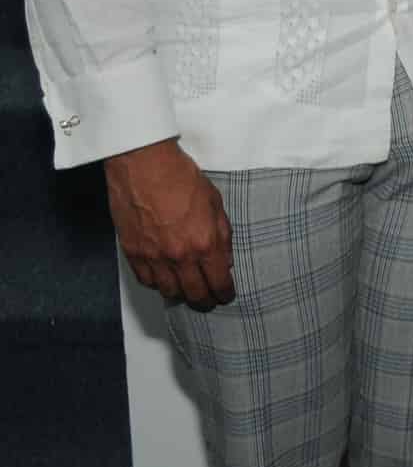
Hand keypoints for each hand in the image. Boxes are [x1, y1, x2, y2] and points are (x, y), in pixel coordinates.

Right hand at [105, 139, 235, 307]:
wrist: (144, 166)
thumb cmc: (181, 177)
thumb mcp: (215, 202)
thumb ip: (223, 234)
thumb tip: (225, 259)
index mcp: (205, 242)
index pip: (218, 281)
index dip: (224, 293)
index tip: (226, 295)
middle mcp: (180, 256)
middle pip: (194, 293)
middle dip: (205, 301)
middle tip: (209, 301)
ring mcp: (154, 257)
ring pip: (169, 292)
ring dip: (181, 294)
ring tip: (188, 291)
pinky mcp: (132, 253)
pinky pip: (146, 281)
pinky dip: (157, 284)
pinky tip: (164, 280)